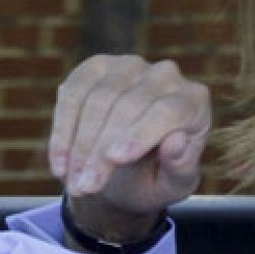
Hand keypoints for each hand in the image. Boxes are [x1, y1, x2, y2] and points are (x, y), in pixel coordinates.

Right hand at [47, 55, 209, 241]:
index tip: (115, 159)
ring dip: (79, 145)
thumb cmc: (158, 177)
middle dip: (100, 150)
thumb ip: (180, 167)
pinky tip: (60, 163)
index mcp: (194, 101)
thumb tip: (176, 141)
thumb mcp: (173, 185)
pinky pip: (73, 93)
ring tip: (72, 182)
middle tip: (84, 188)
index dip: (140, 133)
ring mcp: (130, 66)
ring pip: (97, 99)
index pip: (168, 111)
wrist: (127, 172)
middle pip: (128, 107)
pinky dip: (63, 130)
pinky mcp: (97, 67)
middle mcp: (166, 74)